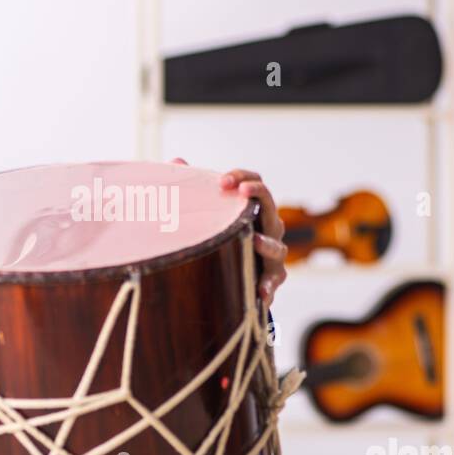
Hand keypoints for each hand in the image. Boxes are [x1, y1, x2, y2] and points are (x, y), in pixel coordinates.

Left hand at [170, 158, 287, 305]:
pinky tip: (260, 293)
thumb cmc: (222, 240)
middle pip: (270, 205)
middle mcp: (267, 227)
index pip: (255, 184)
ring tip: (254, 241)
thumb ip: (196, 188)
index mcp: (253, 209)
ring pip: (277, 246)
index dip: (243, 177)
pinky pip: (274, 280)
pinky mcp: (272, 277)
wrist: (231, 279)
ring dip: (267, 243)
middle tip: (241, 191)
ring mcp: (273, 253)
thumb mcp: (208, 214)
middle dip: (258, 194)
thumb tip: (176, 161)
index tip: (223, 181)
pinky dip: (268, 286)